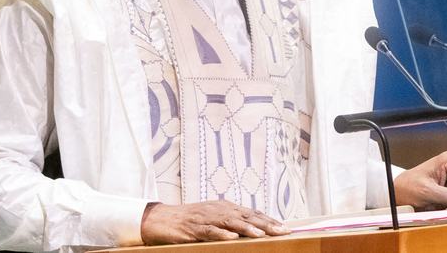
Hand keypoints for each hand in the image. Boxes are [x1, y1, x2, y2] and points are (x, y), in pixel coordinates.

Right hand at [139, 200, 290, 244]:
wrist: (160, 219)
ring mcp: (206, 218)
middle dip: (266, 224)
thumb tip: (253, 230)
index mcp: (225, 208)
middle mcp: (219, 210)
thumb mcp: (213, 219)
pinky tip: (231, 238)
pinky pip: (209, 231)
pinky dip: (221, 234)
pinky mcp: (194, 228)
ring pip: (230, 223)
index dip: (269, 220)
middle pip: (246, 216)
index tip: (286, 227)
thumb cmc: (189, 221)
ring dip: (247, 228)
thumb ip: (231, 223)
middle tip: (283, 230)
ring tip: (261, 234)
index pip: (252, 214)